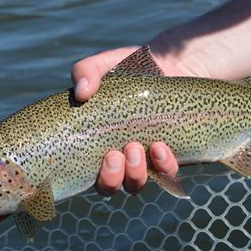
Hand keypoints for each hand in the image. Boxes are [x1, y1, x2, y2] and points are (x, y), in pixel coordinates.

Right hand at [71, 47, 178, 195]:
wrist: (169, 65)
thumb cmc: (129, 69)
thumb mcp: (104, 64)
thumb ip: (86, 71)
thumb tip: (81, 92)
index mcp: (98, 143)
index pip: (88, 174)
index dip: (90, 176)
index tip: (98, 157)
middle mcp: (119, 157)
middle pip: (110, 186)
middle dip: (112, 177)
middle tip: (115, 154)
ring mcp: (145, 159)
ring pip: (136, 184)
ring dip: (134, 172)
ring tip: (136, 147)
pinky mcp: (169, 154)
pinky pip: (166, 172)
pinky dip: (163, 164)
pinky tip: (160, 147)